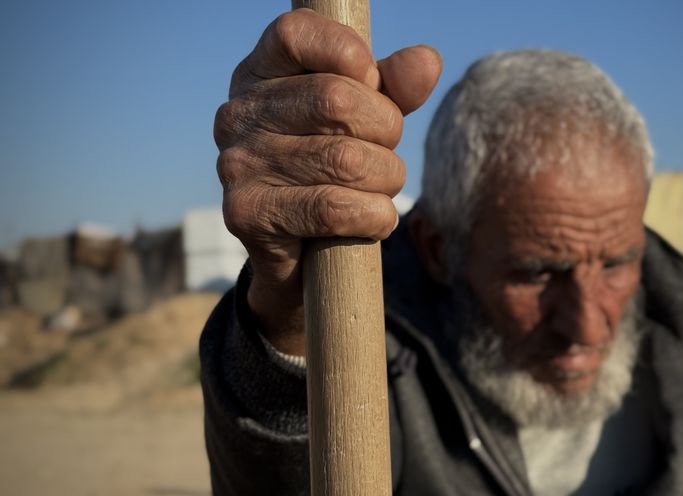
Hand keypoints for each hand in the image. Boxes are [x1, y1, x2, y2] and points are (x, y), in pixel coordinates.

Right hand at [214, 9, 441, 353]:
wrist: (296, 256)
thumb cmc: (333, 172)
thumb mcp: (365, 121)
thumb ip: (393, 88)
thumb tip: (426, 62)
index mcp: (261, 73)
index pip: (295, 32)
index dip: (348, 53)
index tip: (371, 82)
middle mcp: (238, 113)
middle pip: (338, 100)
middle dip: (386, 131)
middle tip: (386, 152)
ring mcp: (236, 164)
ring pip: (347, 160)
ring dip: (386, 180)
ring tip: (380, 189)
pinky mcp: (246, 214)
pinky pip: (334, 208)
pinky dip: (374, 217)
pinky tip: (375, 220)